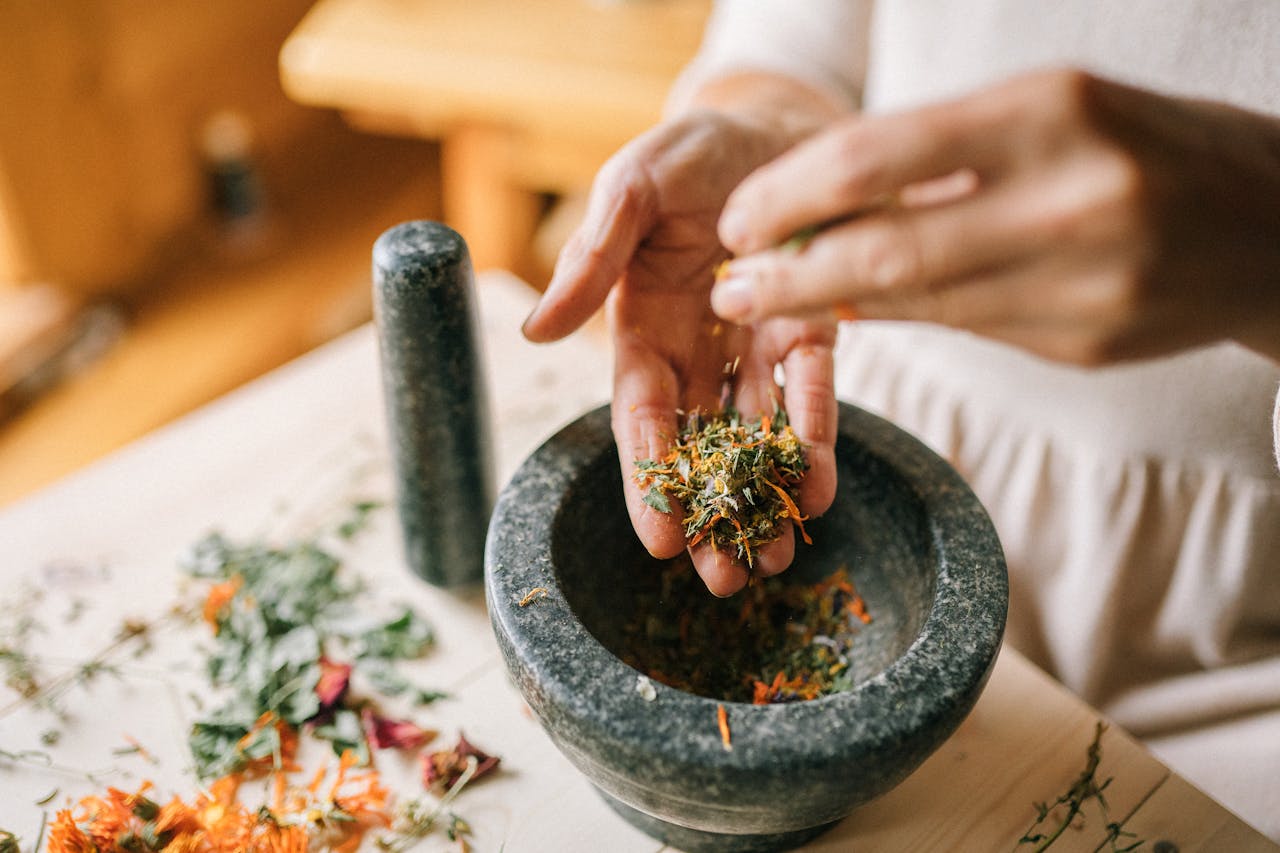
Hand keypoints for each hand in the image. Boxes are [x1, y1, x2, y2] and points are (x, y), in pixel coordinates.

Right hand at [523, 107, 839, 595]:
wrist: (772, 120)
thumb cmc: (689, 149)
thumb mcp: (631, 190)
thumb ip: (590, 259)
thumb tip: (533, 331)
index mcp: (641, 326)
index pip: (640, 415)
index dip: (646, 477)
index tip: (655, 539)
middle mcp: (698, 348)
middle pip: (700, 445)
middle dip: (709, 513)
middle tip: (723, 581)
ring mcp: (757, 344)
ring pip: (757, 435)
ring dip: (764, 498)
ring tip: (775, 561)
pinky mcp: (814, 329)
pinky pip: (814, 391)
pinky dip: (816, 438)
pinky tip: (818, 491)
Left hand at [711, 68, 1279, 364]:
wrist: (1276, 223)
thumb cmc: (1142, 145)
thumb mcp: (1051, 113)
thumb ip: (941, 158)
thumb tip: (820, 206)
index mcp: (1052, 111)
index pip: (875, 157)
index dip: (788, 194)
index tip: (737, 218)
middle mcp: (1070, 197)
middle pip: (884, 249)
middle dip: (787, 274)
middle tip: (728, 289)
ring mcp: (1085, 281)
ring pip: (918, 303)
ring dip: (828, 308)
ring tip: (768, 305)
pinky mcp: (1086, 342)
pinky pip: (964, 331)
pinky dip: (900, 320)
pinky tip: (853, 314)